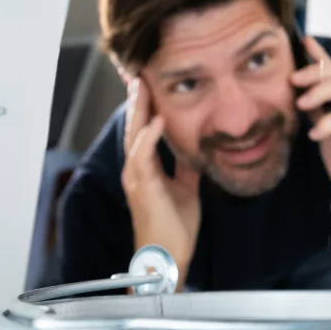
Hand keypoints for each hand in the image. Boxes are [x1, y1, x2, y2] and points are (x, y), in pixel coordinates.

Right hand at [121, 78, 200, 288]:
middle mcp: (137, 169)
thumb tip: (196, 145)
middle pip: (134, 126)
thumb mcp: (186, 187)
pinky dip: (149, 137)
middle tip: (138, 73)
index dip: (145, 105)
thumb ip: (186, 165)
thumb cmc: (175, 225)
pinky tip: (158, 120)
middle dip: (137, 99)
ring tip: (142, 85)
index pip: (143, 128)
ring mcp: (137, 178)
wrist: (169, 256)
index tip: (147, 82)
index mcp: (146, 167)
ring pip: (134, 136)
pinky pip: (143, 157)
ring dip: (139, 110)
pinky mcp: (144, 188)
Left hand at [290, 37, 330, 234]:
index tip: (304, 40)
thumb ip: (320, 112)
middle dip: (317, 72)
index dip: (322, 55)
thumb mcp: (327, 132)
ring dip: (322, 92)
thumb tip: (302, 93)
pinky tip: (315, 134)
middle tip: (293, 79)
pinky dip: (329, 123)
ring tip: (302, 104)